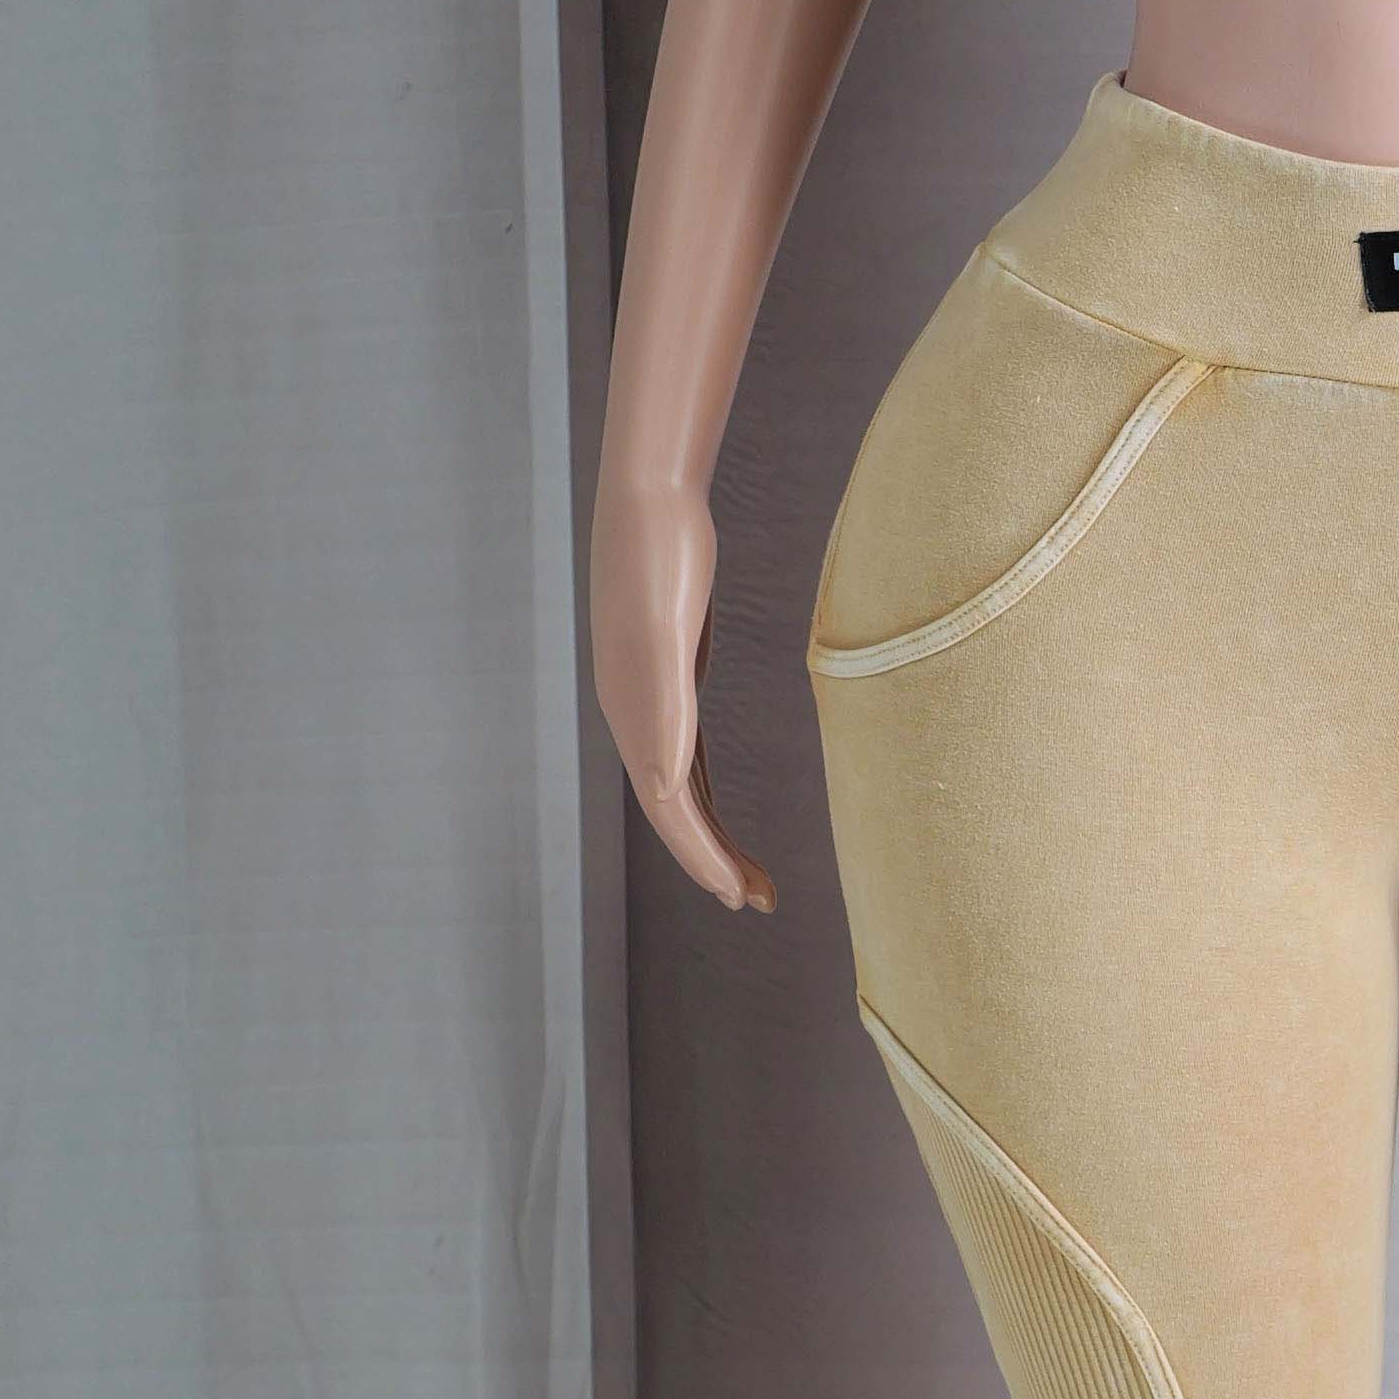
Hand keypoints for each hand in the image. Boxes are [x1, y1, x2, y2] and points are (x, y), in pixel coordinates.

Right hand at [590, 468, 774, 915]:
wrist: (650, 497)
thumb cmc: (660, 557)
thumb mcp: (666, 633)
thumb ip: (663, 706)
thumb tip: (663, 783)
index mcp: (638, 713)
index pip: (669, 807)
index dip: (700, 856)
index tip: (736, 896)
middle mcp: (637, 715)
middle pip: (674, 810)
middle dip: (712, 861)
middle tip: (761, 901)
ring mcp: (650, 698)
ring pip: (680, 790)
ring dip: (712, 837)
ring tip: (752, 879)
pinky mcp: (669, 678)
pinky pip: (685, 757)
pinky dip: (705, 796)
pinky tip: (722, 815)